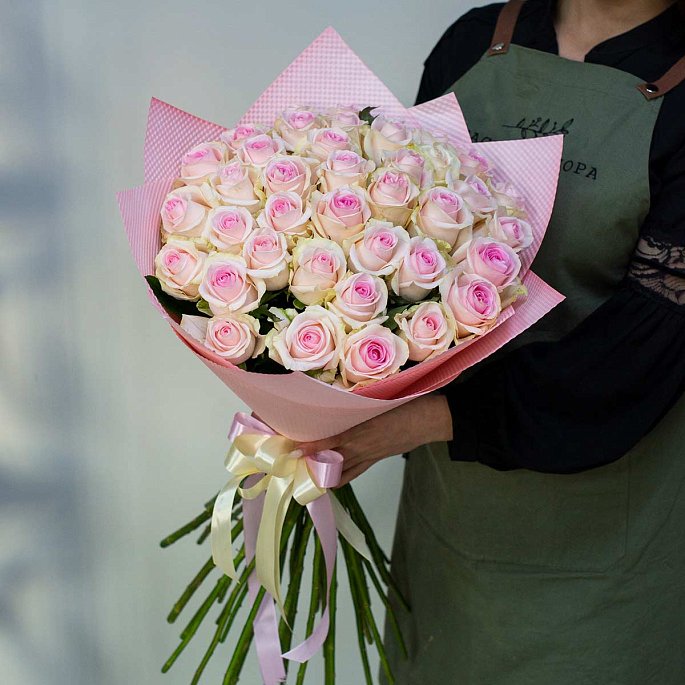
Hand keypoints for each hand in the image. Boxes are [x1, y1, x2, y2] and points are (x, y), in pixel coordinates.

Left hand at [295, 394, 452, 486]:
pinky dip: (340, 478)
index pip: (330, 441)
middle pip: (330, 458)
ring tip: (304, 470)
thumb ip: (356, 404)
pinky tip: (330, 480)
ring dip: (322, 471)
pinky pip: (355, 473)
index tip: (293, 447)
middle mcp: (362, 446)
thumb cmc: (406, 404)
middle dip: (310, 461)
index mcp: (362, 429)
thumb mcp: (379, 399)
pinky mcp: (376, 459)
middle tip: (292, 460)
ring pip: (341, 470)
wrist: (429, 419)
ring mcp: (369, 455)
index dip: (311, 446)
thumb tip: (334, 402)